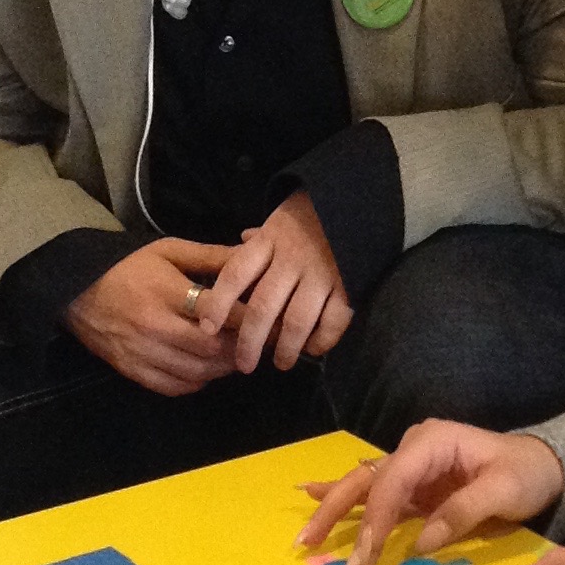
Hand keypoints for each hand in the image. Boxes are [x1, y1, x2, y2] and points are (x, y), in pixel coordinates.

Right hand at [65, 238, 240, 394]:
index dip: (248, 318)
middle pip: (210, 348)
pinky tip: (206, 369)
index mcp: (165, 292)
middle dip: (240, 347)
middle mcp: (154, 326)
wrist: (76, 290)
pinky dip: (197, 382)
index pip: (217, 311)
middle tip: (257, 343)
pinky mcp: (132, 371)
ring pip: (197, 372)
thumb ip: (210, 256)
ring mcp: (142, 353)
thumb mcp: (168, 251)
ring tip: (237, 356)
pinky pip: (175, 387)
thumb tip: (251, 257)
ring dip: (222, 368)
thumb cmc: (128, 267)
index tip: (268, 319)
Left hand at [193, 190, 352, 372]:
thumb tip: (240, 242)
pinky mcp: (348, 284)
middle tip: (244, 365)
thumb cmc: (311, 212)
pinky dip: (322, 340)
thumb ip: (259, 239)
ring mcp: (321, 274)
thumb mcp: (278, 218)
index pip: (235, 275)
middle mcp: (291, 260)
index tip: (208, 328)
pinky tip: (313, 349)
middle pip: (262, 308)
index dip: (219, 304)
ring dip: (285, 348)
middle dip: (250, 342)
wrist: (357, 199)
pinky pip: (333, 320)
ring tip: (280, 363)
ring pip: (295, 321)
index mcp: (269, 241)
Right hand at [296, 419, 564, 564]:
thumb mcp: (504, 490)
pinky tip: (312, 494)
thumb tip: (421, 543)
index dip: (375, 517)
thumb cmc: (527, 473)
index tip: (365, 554)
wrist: (544, 465)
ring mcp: (413, 467)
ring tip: (305, 534)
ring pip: (364, 486)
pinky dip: (346, 498)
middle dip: (336, 510)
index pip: (393, 480)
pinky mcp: (415, 487)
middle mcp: (415, 449)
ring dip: (333, 509)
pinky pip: (376, 494)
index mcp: (433, 442)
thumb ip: (462, 512)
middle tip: (309, 541)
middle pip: (366, 479)